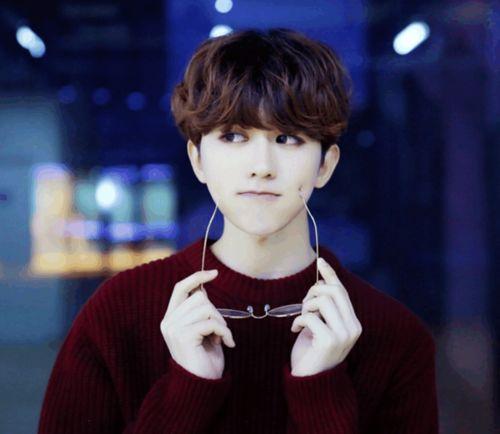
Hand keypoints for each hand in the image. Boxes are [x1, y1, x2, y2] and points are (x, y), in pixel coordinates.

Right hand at [160, 269, 235, 379]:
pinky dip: (225, 333)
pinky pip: (211, 323)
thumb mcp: (201, 329)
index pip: (180, 288)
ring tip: (221, 338)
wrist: (201, 385)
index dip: (197, 277)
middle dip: (216, 312)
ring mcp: (174, 329)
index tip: (215, 273)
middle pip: (199, 297)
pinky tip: (226, 344)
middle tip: (220, 330)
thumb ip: (199, 311)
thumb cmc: (205, 357)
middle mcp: (168, 322)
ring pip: (206, 308)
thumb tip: (203, 289)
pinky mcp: (184, 336)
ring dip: (221, 323)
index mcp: (171, 318)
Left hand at [289, 257, 361, 376]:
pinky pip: (310, 316)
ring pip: (322, 300)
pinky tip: (296, 330)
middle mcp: (353, 327)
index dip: (330, 274)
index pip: (342, 291)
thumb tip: (321, 281)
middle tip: (303, 305)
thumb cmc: (313, 352)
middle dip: (313, 292)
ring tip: (300, 319)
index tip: (320, 261)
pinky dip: (298, 320)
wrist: (311, 382)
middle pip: (332, 291)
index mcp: (353, 323)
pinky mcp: (329, 340)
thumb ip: (325, 308)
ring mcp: (343, 334)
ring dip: (305, 305)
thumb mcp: (321, 326)